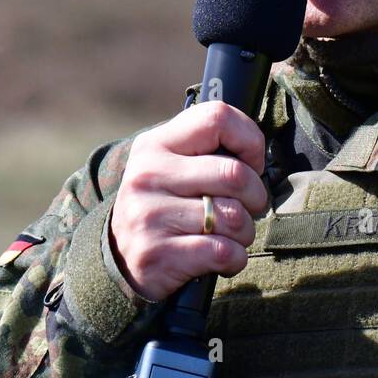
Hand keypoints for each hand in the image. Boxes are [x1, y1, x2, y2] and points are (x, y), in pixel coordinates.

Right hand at [109, 101, 269, 301]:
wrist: (120, 259)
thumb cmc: (165, 204)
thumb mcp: (172, 165)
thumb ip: (207, 150)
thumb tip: (256, 153)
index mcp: (156, 144)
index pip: (217, 118)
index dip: (250, 140)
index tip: (251, 163)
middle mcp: (148, 175)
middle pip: (234, 174)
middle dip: (256, 195)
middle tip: (250, 205)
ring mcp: (149, 215)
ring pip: (233, 217)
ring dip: (245, 230)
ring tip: (231, 233)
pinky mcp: (158, 255)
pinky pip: (224, 252)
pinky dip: (236, 258)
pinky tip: (223, 257)